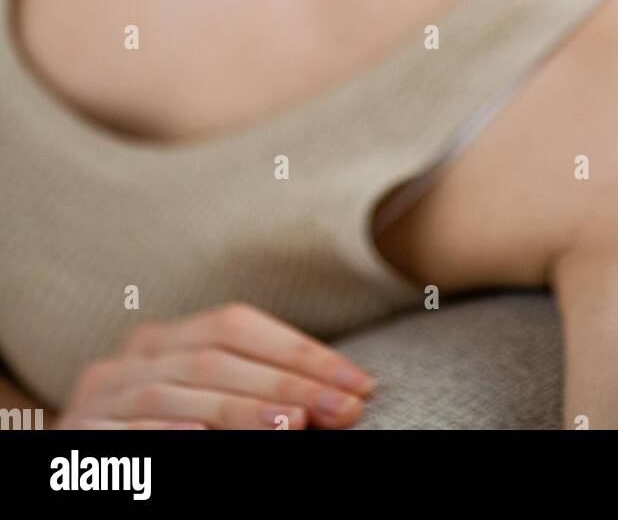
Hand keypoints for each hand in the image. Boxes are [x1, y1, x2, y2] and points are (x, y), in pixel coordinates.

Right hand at [49, 302, 375, 429]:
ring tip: (294, 425)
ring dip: (240, 409)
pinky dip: (166, 432)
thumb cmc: (158, 434)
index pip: (238, 326)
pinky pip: (126, 430)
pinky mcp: (79, 436)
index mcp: (165, 338)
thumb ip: (254, 392)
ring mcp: (100, 396)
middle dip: (285, 383)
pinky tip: (202, 439)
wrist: (76, 472)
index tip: (360, 384)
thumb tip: (344, 396)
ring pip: (177, 390)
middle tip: (341, 409)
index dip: (300, 350)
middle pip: (216, 357)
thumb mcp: (202, 404)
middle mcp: (131, 357)